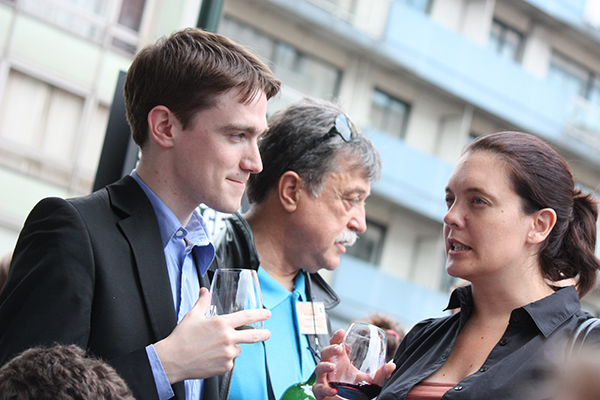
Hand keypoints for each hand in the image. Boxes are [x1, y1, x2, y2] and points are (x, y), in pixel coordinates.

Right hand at [154, 287, 270, 382]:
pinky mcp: (224, 367)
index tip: (267, 314)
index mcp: (221, 324)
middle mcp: (227, 339)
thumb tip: (204, 291)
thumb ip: (203, 302)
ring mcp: (227, 354)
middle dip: (264, 334)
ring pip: (238, 349)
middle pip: (253, 336)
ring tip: (216, 347)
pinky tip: (212, 356)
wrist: (172, 360)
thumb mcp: (193, 315)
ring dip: (233, 347)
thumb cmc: (182, 337)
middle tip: (268, 333)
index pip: (247, 316)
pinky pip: (230, 361)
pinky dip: (225, 358)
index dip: (260, 314)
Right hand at [312, 329, 395, 399]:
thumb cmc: (351, 388)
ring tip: (332, 367)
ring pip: (318, 368)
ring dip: (324, 366)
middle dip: (330, 349)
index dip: (336, 337)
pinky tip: (333, 390)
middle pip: (325, 352)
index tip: (342, 332)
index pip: (335, 344)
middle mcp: (330, 367)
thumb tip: (392, 366)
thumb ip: (379, 374)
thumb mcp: (366, 380)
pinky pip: (319, 388)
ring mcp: (324, 378)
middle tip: (339, 348)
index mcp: (339, 361)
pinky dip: (325, 389)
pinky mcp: (320, 391)